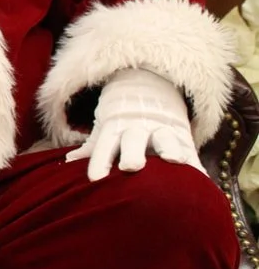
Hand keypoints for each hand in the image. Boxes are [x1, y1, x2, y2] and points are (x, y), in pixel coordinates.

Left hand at [66, 67, 201, 180]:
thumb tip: (67, 162)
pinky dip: (195, 162)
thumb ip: (91, 148)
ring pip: (165, 137)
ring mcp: (161, 128)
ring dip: (169, 148)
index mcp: (114, 128)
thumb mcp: (105, 128)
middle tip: (130, 167)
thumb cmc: (121, 118)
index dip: (99, 161)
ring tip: (174, 160)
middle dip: (131, 152)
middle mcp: (137, 127)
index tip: (94, 180)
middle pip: (133, 140)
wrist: (149, 87)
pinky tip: (200, 177)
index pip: (104, 145)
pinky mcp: (182, 133)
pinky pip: (190, 148)